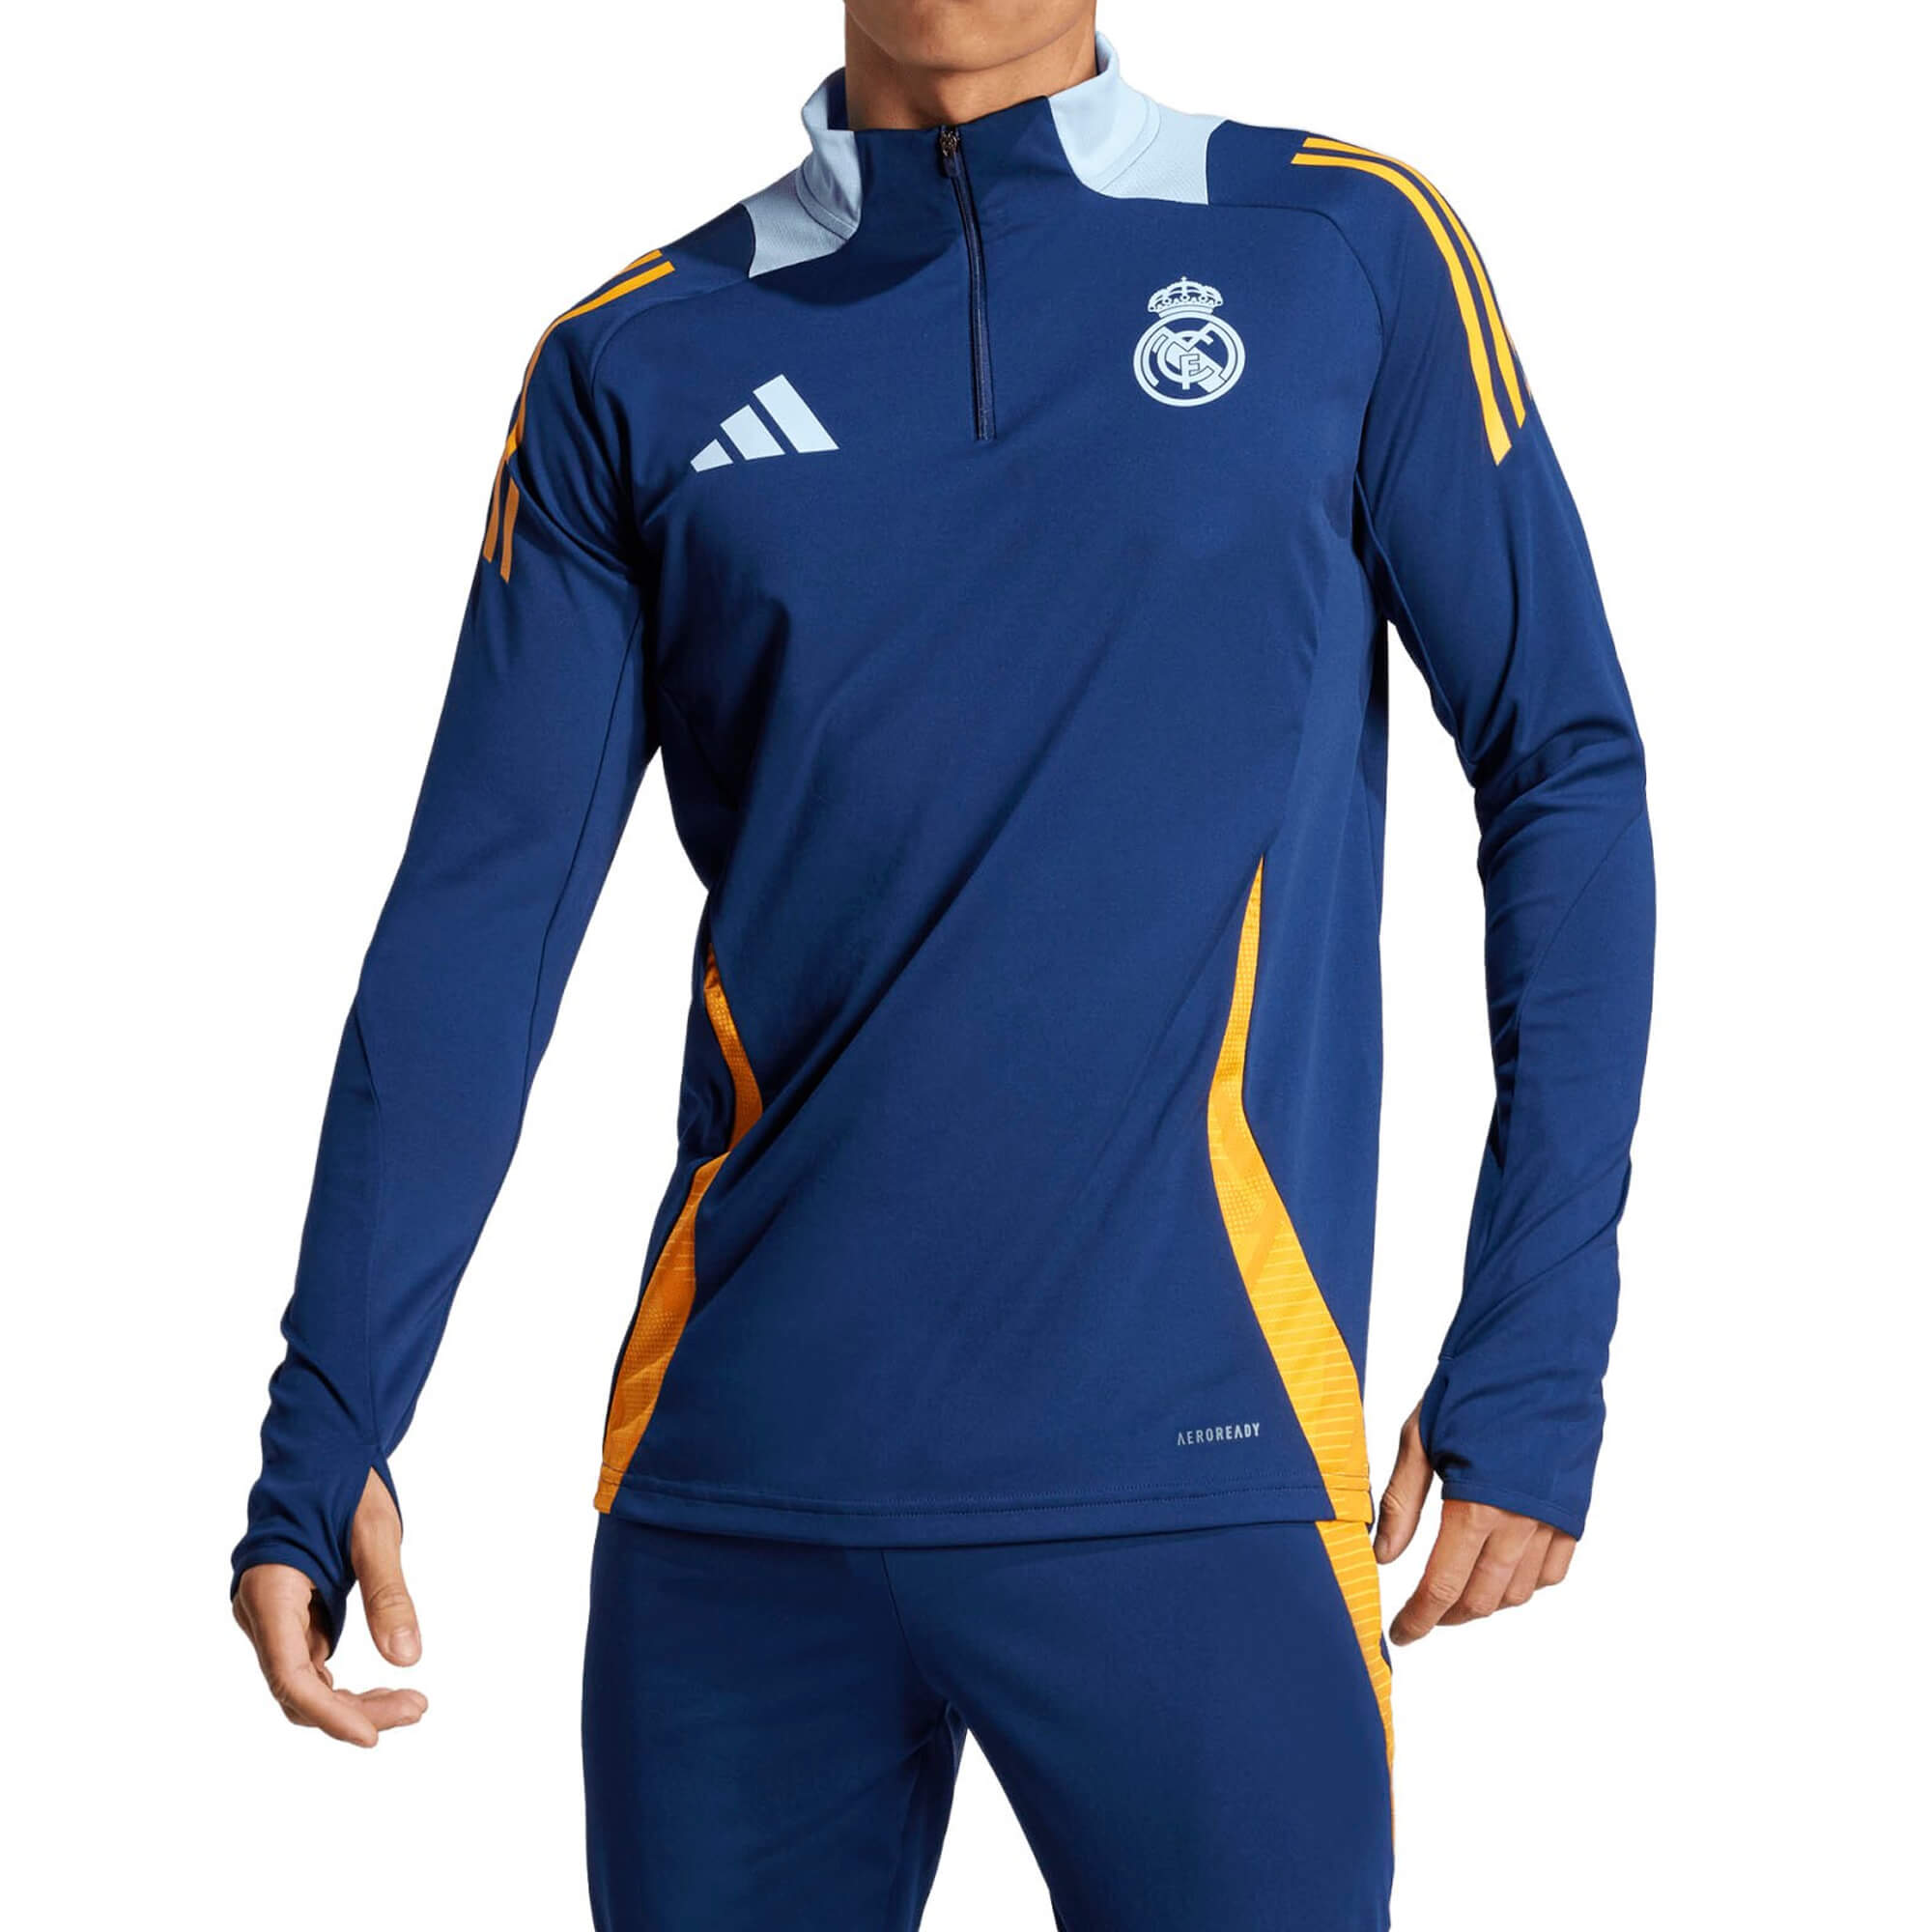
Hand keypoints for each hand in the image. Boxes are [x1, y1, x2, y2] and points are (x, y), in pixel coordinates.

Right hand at [232, 1469, 428, 1745]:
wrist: (322, 1445)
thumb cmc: (344, 1480)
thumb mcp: (376, 1532)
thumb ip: (388, 1593)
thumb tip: (408, 1658)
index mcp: (270, 1589)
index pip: (291, 1675)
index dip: (329, 1714)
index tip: (373, 1736)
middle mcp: (258, 1611)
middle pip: (298, 1688)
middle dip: (353, 1710)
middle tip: (417, 1709)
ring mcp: (269, 1617)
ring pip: (303, 1683)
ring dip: (351, 1701)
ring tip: (412, 1704)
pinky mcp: (287, 1616)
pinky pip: (310, 1665)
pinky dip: (344, 1683)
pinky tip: (386, 1687)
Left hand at [1375, 1404, 1574, 1644]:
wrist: (1540, 1351)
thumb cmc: (1474, 1384)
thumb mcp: (1420, 1436)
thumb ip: (1402, 1502)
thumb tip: (1384, 1556)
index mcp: (1476, 1505)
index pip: (1443, 1586)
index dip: (1420, 1618)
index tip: (1402, 1634)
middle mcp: (1521, 1522)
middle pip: (1483, 1599)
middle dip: (1449, 1615)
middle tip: (1423, 1614)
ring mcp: (1554, 1519)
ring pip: (1519, 1592)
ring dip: (1486, 1603)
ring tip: (1456, 1593)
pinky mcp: (1575, 1510)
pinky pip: (1553, 1570)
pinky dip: (1525, 1584)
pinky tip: (1500, 1573)